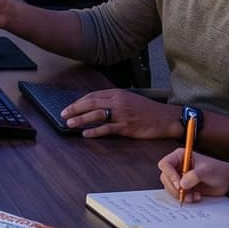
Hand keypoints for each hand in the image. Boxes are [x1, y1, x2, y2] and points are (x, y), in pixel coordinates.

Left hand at [60, 89, 182, 139]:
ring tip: (69, 123)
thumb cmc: (148, 110)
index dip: (79, 101)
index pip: (93, 95)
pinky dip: (95, 131)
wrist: (166, 118)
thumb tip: (95, 105)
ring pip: (96, 115)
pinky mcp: (126, 127)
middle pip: (91, 103)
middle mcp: (118, 102)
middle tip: (63, 114)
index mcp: (118, 93)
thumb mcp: (129, 99)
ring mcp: (122, 114)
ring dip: (80, 119)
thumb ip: (114, 100)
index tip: (69, 107)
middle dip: (74, 108)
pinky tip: (85, 134)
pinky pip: (107, 128)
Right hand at [158, 148, 228, 201]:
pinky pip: (177, 194)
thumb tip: (182, 184)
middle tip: (185, 193)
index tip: (179, 184)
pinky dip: (185, 198)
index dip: (170, 175)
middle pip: (165, 177)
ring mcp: (179, 177)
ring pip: (169, 187)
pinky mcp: (183, 187)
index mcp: (180, 156)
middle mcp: (177, 166)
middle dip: (174, 188)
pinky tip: (196, 197)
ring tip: (193, 196)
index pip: (165, 164)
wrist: (227, 181)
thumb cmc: (218, 171)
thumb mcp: (208, 171)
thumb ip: (195, 176)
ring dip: (180, 194)